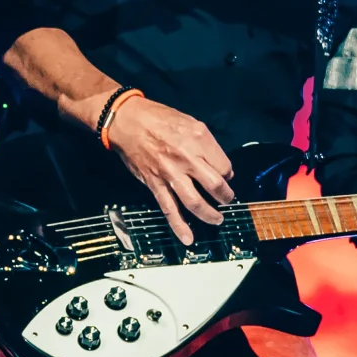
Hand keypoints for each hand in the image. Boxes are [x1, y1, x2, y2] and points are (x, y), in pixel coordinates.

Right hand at [102, 96, 234, 245]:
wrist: (128, 121)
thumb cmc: (159, 118)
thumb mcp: (190, 122)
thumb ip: (206, 144)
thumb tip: (219, 165)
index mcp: (199, 140)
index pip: (224, 166)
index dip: (228, 174)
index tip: (226, 177)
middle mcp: (187, 158)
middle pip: (215, 185)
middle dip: (225, 197)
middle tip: (227, 200)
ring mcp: (170, 174)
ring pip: (195, 202)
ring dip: (210, 214)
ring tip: (217, 219)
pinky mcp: (155, 184)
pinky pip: (169, 209)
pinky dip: (179, 226)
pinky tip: (188, 238)